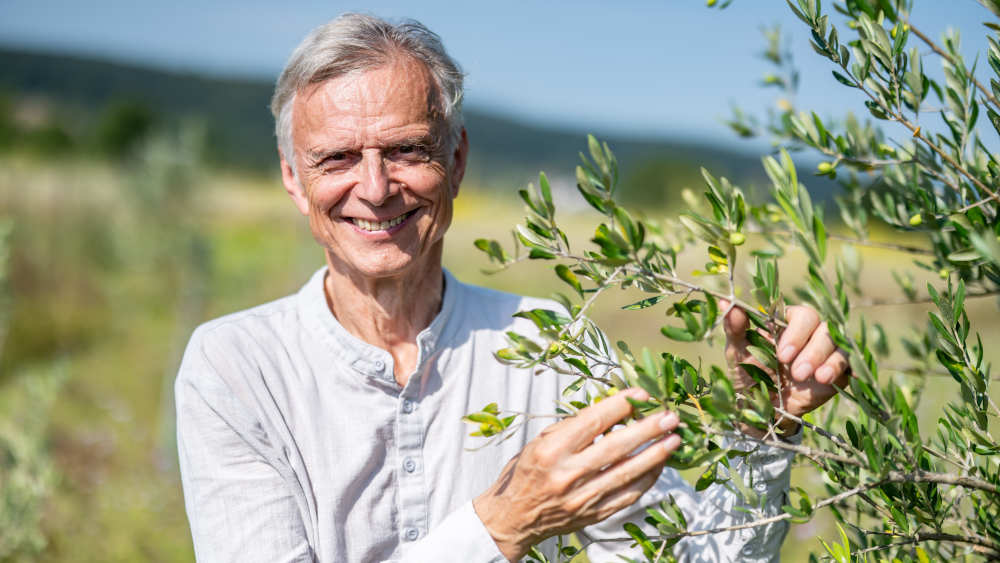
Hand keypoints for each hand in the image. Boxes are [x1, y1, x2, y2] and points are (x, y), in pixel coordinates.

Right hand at [473, 388, 680, 560]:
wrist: (513, 518)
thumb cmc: (526, 473)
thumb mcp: (540, 441)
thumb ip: (574, 427)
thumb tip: (613, 410)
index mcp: (551, 450)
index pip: (593, 421)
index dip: (621, 405)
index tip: (641, 395)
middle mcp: (567, 474)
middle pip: (616, 447)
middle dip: (647, 429)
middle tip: (670, 416)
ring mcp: (582, 498)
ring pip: (627, 473)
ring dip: (655, 455)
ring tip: (675, 439)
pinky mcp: (593, 514)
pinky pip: (628, 495)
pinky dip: (647, 479)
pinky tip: (659, 464)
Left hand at [723, 304, 849, 436]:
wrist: (761, 409)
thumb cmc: (748, 374)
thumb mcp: (737, 353)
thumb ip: (735, 328)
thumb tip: (725, 302)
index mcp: (785, 324)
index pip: (801, 314)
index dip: (795, 331)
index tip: (781, 354)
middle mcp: (808, 334)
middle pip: (822, 327)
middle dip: (810, 348)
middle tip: (793, 370)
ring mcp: (824, 352)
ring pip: (836, 343)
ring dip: (823, 359)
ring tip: (805, 377)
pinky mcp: (836, 372)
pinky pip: (847, 363)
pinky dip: (838, 368)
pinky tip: (824, 379)